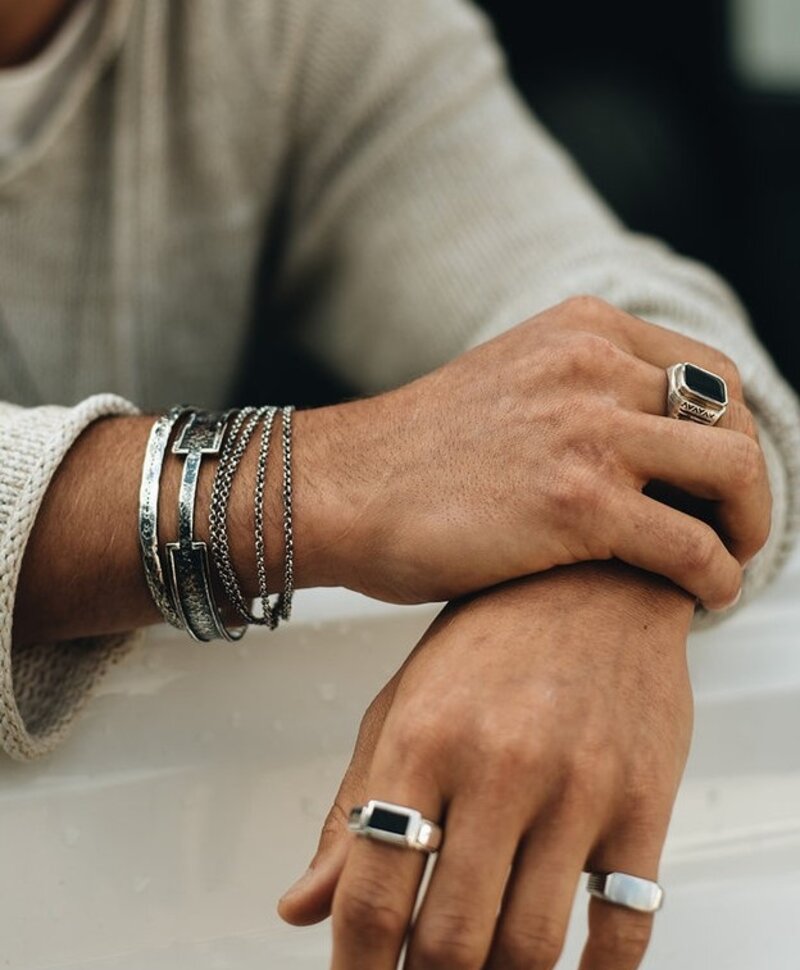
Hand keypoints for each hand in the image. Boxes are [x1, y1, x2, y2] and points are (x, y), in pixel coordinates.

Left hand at [278, 561, 694, 968]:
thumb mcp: (403, 703)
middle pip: (450, 938)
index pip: (371, 892)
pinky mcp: (644, 801)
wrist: (597, 580)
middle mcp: (499, 764)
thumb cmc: (490, 640)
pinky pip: (624, 927)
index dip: (355, 967)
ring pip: (530, 947)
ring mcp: (577, 786)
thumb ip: (353, 807)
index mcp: (423, 738)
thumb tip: (301, 908)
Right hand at [304, 295, 768, 609]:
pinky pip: (691, 545)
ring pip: (732, 472)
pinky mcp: (577, 504)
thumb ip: (577, 391)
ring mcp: (587, 431)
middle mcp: (592, 366)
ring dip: (747, 526)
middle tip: (734, 526)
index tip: (721, 479)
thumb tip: (642, 443)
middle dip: (748, 481)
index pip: (707, 371)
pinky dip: (716, 577)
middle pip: (731, 416)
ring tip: (727, 562)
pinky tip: (704, 598)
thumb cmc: (413, 455)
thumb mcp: (508, 384)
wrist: (341, 489)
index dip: (731, 431)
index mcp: (579, 330)